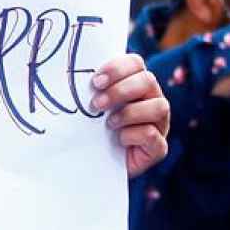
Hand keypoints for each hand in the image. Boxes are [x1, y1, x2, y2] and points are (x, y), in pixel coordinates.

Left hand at [92, 53, 169, 177]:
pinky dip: (132, 135)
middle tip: (96, 104)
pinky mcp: (158, 147)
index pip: (136, 63)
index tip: (96, 81)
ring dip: (129, 113)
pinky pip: (152, 134)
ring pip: (159, 106)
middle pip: (148, 80)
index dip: (117, 68)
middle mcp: (152, 99)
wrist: (96, 167)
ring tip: (109, 124)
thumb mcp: (90, 108)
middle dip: (120, 91)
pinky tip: (119, 139)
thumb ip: (90, 90)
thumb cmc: (93, 131)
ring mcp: (159, 123)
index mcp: (136, 83)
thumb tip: (70, 74)